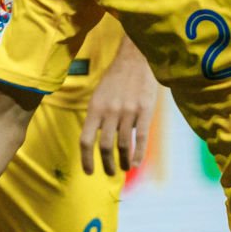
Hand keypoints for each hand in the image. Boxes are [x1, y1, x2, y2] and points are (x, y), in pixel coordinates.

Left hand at [79, 38, 157, 174]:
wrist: (135, 58)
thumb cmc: (115, 79)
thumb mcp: (99, 95)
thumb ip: (97, 117)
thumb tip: (97, 140)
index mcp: (95, 108)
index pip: (86, 140)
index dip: (86, 159)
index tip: (89, 171)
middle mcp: (110, 111)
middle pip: (106, 146)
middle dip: (106, 164)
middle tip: (109, 172)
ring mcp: (128, 111)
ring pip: (124, 144)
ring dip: (123, 160)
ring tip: (123, 168)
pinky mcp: (145, 110)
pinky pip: (141, 137)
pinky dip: (138, 153)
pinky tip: (135, 163)